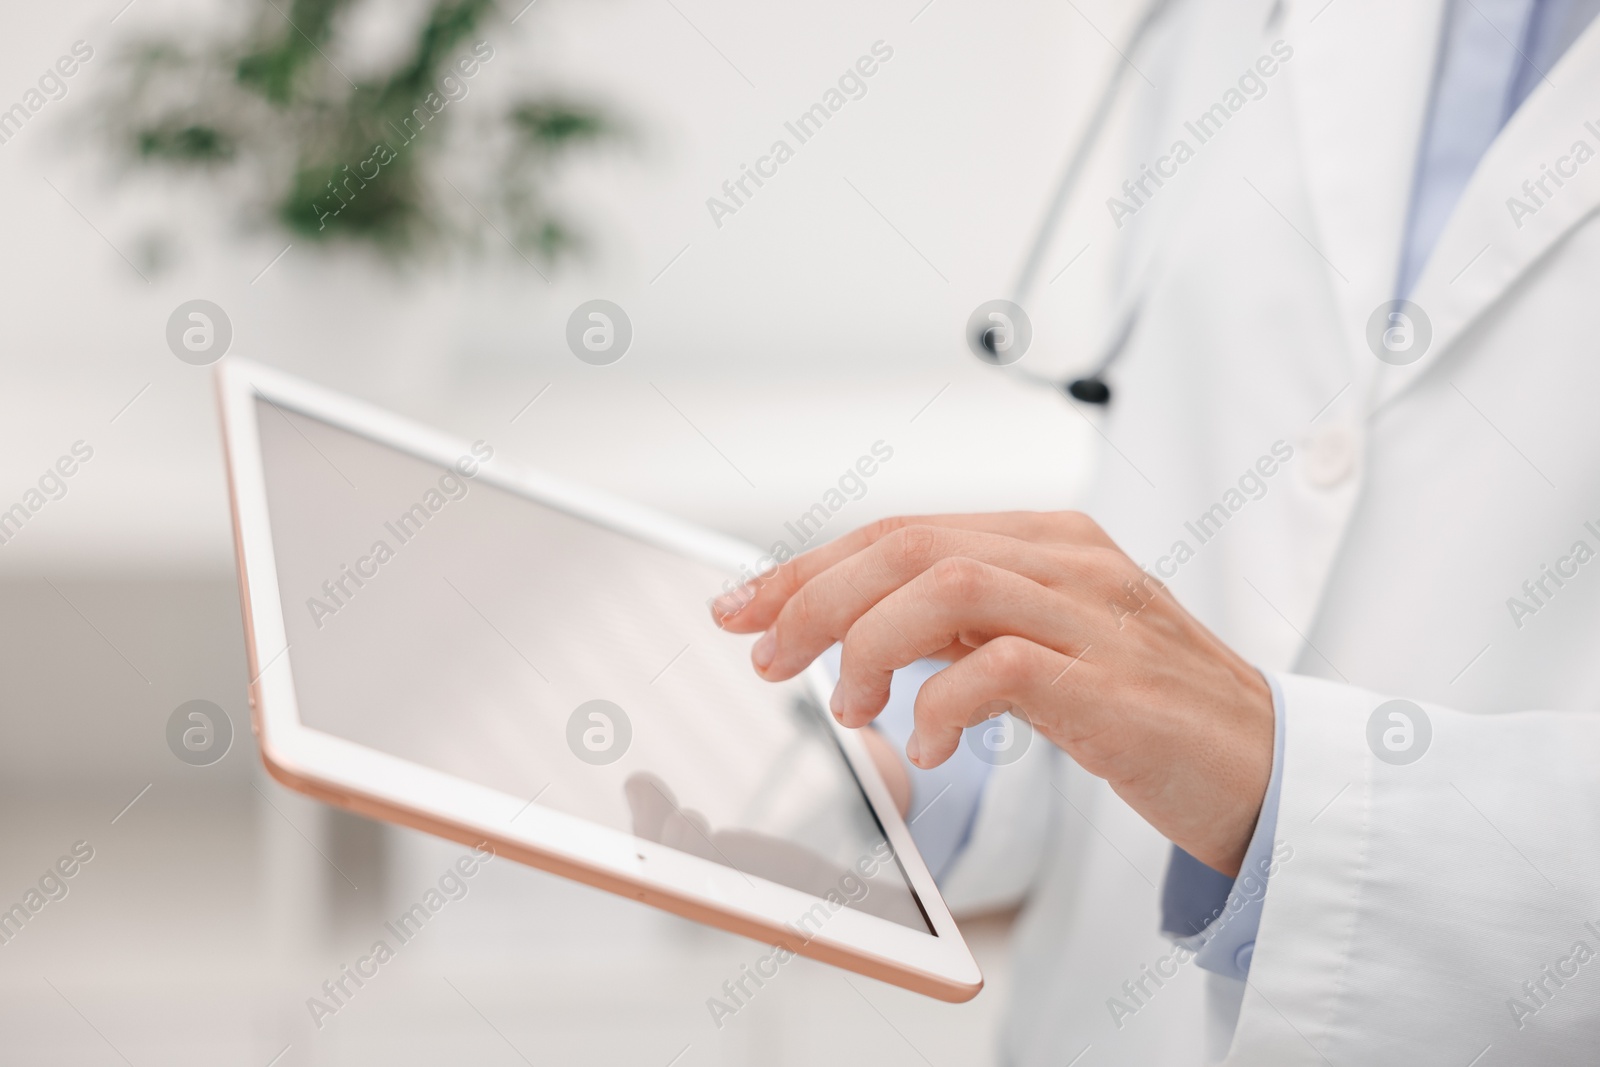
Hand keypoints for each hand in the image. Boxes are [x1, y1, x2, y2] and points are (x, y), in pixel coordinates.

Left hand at [711, 512, 1273, 876]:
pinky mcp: (1115, 683)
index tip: (744, 605)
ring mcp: (1097, 616)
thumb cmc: (1148, 709)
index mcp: (1047, 541)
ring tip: (850, 705)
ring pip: (947, 584)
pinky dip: (941, 703)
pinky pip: (1002, 666)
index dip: (810, 565)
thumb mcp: (1044, 646)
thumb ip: (964, 626)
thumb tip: (859, 629)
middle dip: (816, 598)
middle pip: (909, 544)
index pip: (902, 530)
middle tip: (767, 657)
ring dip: (869, 643)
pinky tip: (926, 745)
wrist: (1268, 767)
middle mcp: (1069, 561)